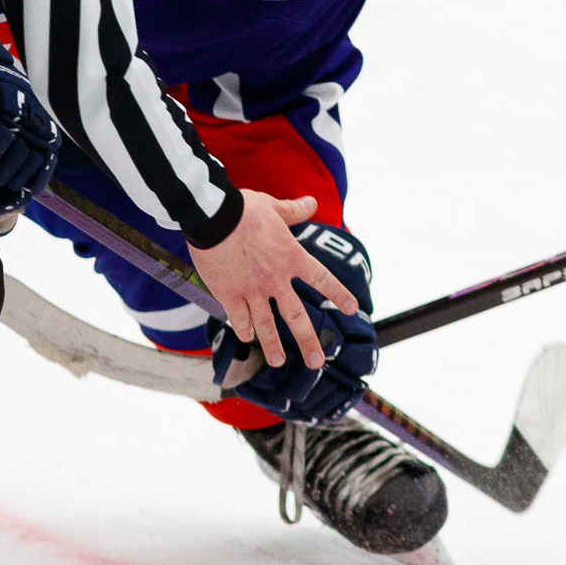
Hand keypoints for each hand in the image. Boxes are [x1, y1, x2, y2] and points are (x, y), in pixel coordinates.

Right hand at [190, 193, 359, 370]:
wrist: (213, 217)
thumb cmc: (243, 208)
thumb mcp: (273, 207)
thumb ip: (293, 210)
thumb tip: (312, 201)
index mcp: (292, 257)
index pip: (322, 279)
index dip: (338, 294)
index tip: (352, 309)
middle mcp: (276, 279)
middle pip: (296, 317)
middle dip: (308, 342)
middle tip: (317, 362)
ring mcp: (253, 290)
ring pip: (266, 325)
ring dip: (272, 345)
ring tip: (277, 362)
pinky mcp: (229, 294)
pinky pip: (238, 318)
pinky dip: (243, 329)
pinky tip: (246, 338)